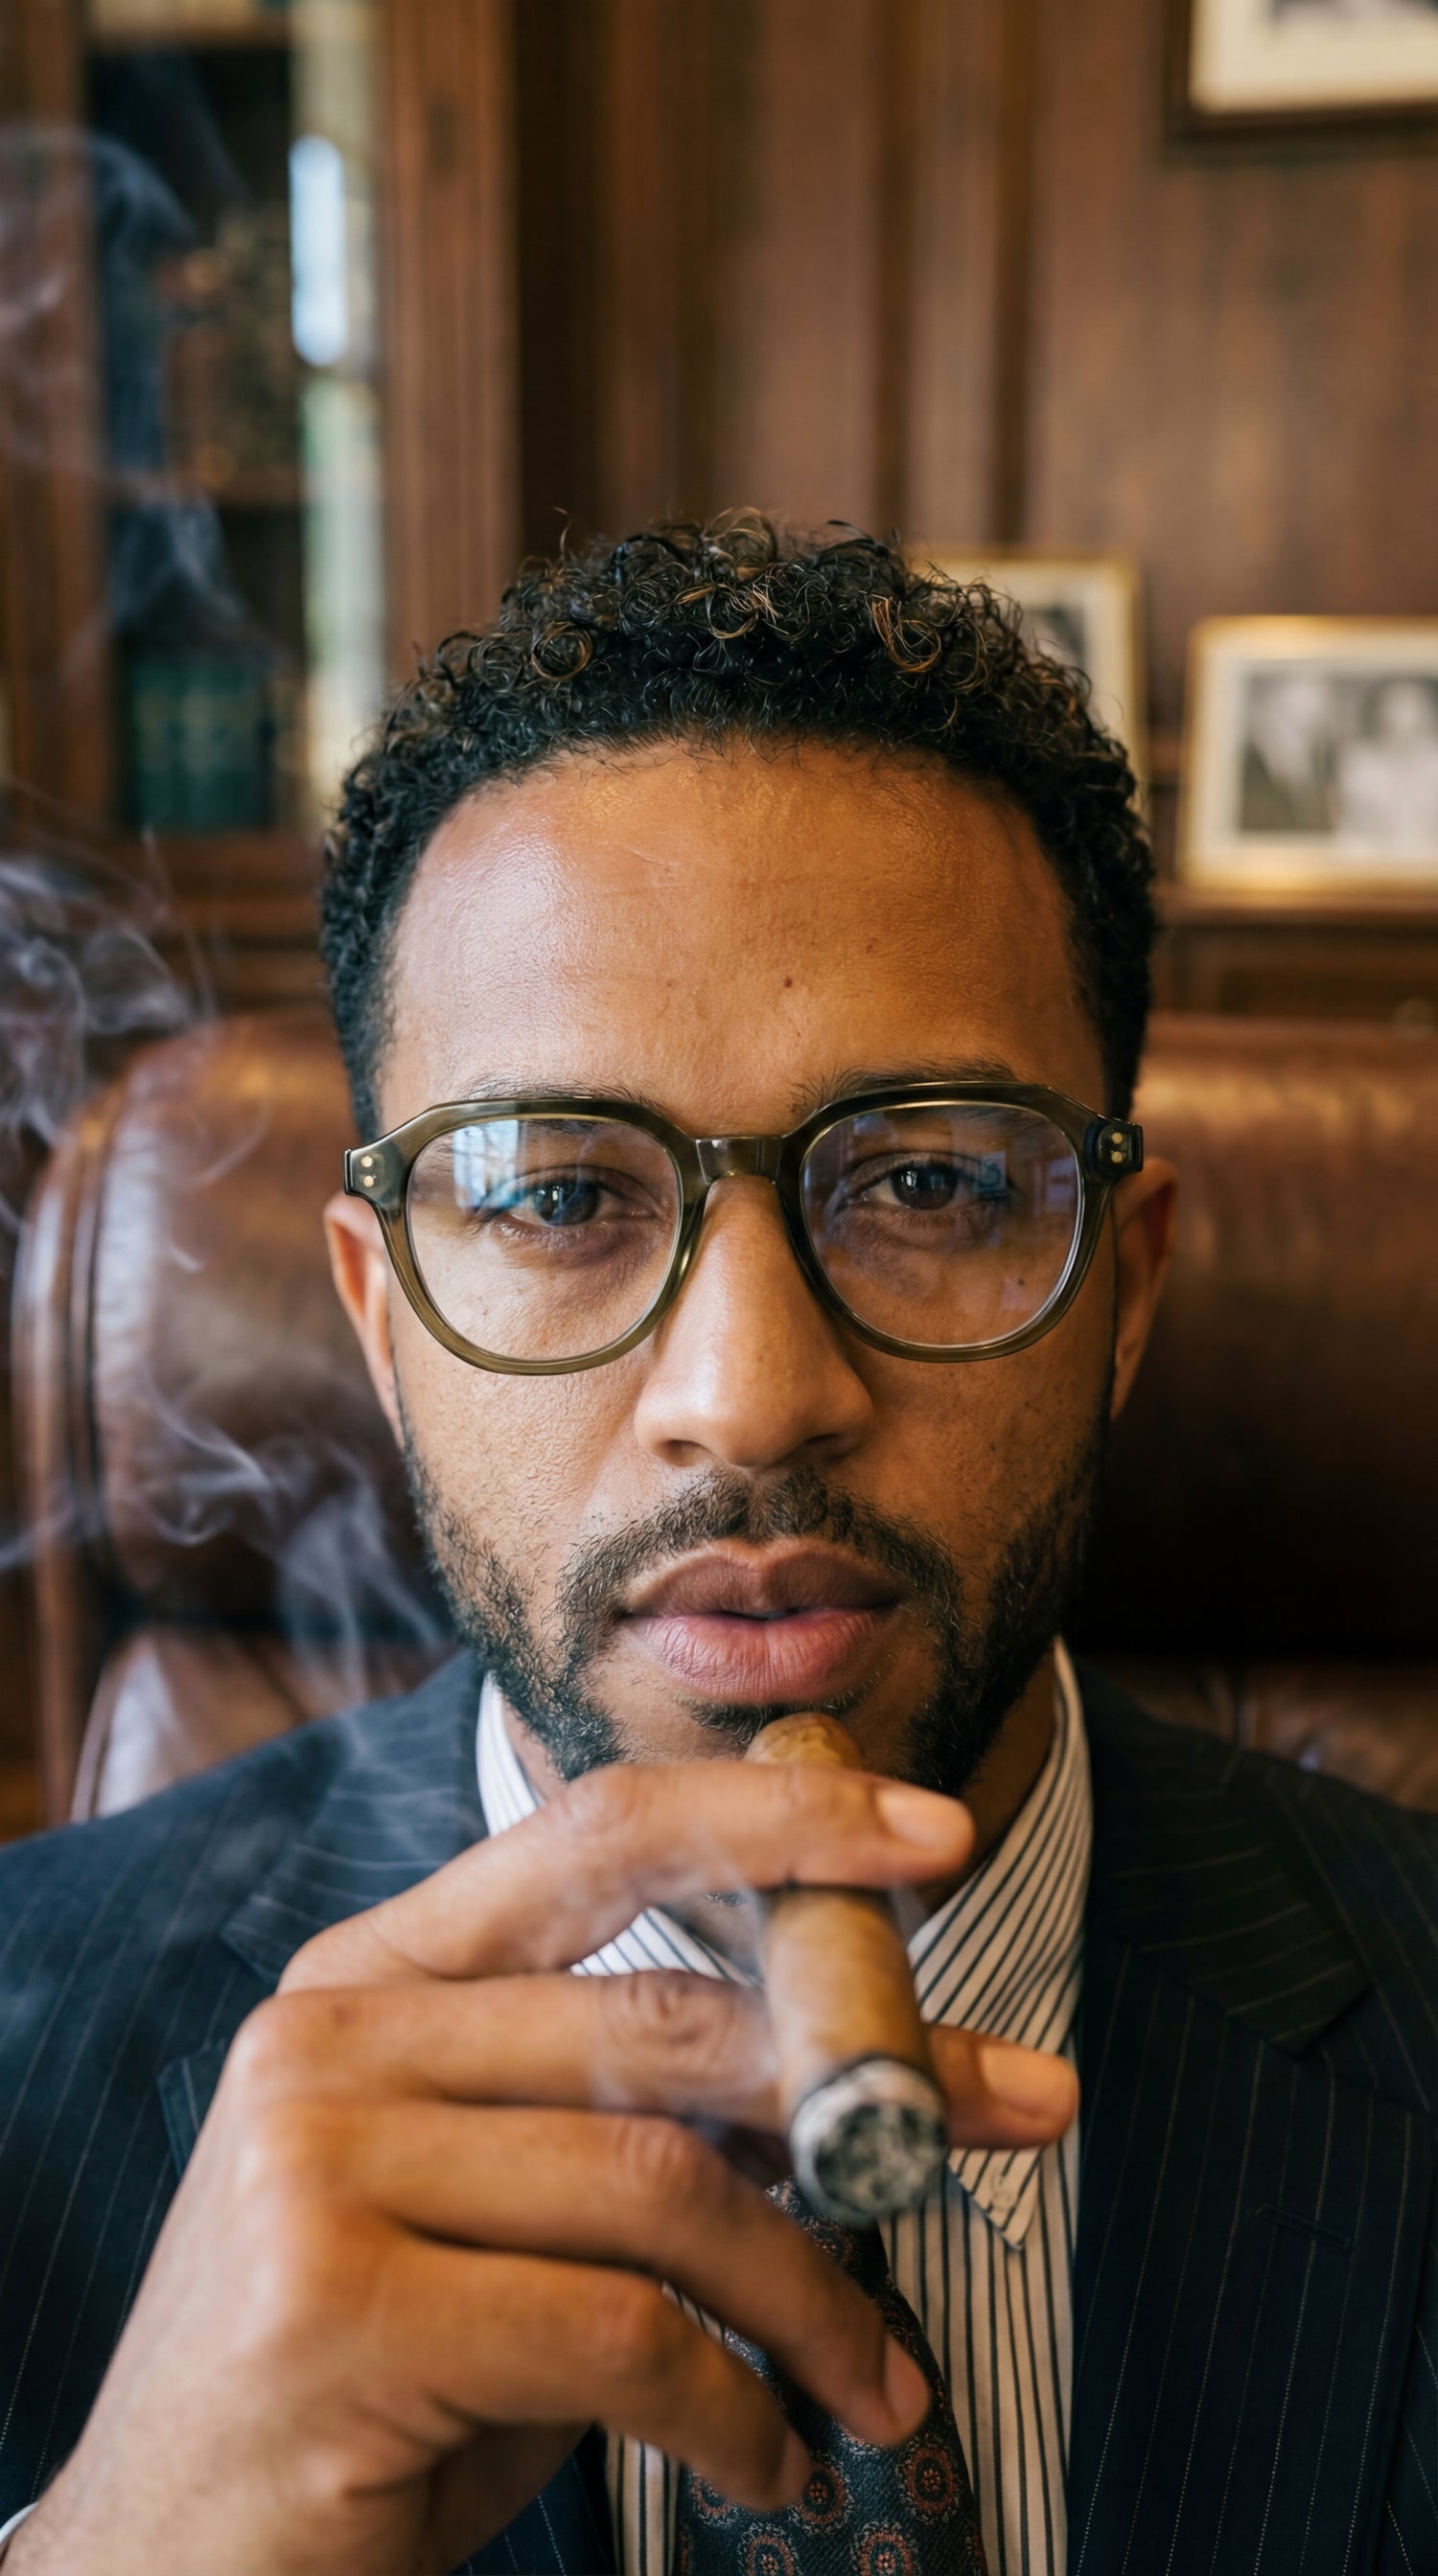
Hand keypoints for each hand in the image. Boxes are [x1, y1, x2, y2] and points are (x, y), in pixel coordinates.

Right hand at [13, 1760, 1076, 2575]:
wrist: (161, 2575)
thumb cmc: (365, 2393)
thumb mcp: (500, 2222)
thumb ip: (628, 2123)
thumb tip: (863, 2082)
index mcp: (367, 1980)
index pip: (597, 1832)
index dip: (777, 1816)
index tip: (936, 1832)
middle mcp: (327, 2040)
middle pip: (664, 2015)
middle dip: (873, 2072)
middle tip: (1024, 2108)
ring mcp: (311, 2162)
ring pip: (663, 2183)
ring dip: (815, 2295)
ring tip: (881, 2388)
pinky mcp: (333, 2306)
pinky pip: (620, 2332)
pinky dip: (734, 2410)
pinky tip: (769, 2465)